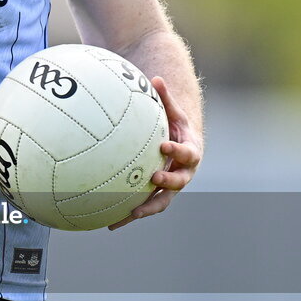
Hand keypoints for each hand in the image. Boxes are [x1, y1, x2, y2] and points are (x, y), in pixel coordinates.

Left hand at [109, 75, 202, 229]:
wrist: (184, 149)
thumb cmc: (176, 127)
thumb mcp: (174, 112)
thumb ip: (166, 98)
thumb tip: (155, 78)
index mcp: (189, 152)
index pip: (186, 152)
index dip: (177, 149)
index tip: (164, 145)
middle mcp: (183, 173)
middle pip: (179, 182)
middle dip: (168, 181)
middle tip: (154, 177)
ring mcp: (170, 187)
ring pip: (162, 201)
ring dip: (147, 208)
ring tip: (131, 214)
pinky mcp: (157, 196)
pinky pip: (144, 206)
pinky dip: (130, 215)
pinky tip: (110, 223)